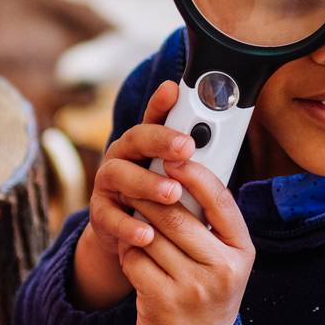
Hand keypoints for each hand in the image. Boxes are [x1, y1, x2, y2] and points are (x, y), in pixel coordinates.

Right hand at [72, 81, 197, 309]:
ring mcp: (107, 184)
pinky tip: (147, 234)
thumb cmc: (162, 198)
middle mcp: (121, 157)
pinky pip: (109, 217)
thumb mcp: (178, 178)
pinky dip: (128, 226)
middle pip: (135, 139)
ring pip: (119, 175)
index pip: (152, 116)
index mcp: (142, 143)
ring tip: (172, 193)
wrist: (128, 234)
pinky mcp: (100, 214)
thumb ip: (193, 161)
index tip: (175, 90)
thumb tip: (224, 144)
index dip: (161, 102)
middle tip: (187, 147)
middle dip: (161, 140)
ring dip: (146, 183)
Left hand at [119, 150, 253, 324]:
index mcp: (241, 252)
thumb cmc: (209, 295)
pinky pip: (135, 259)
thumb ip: (211, 225)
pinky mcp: (163, 299)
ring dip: (137, 223)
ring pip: (152, 234)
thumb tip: (182, 175)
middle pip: (178, 216)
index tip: (173, 160)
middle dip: (153, 196)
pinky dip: (129, 250)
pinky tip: (132, 252)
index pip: (220, 201)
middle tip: (138, 185)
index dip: (195, 175)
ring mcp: (193, 286)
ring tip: (135, 220)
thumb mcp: (225, 261)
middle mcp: (222, 269)